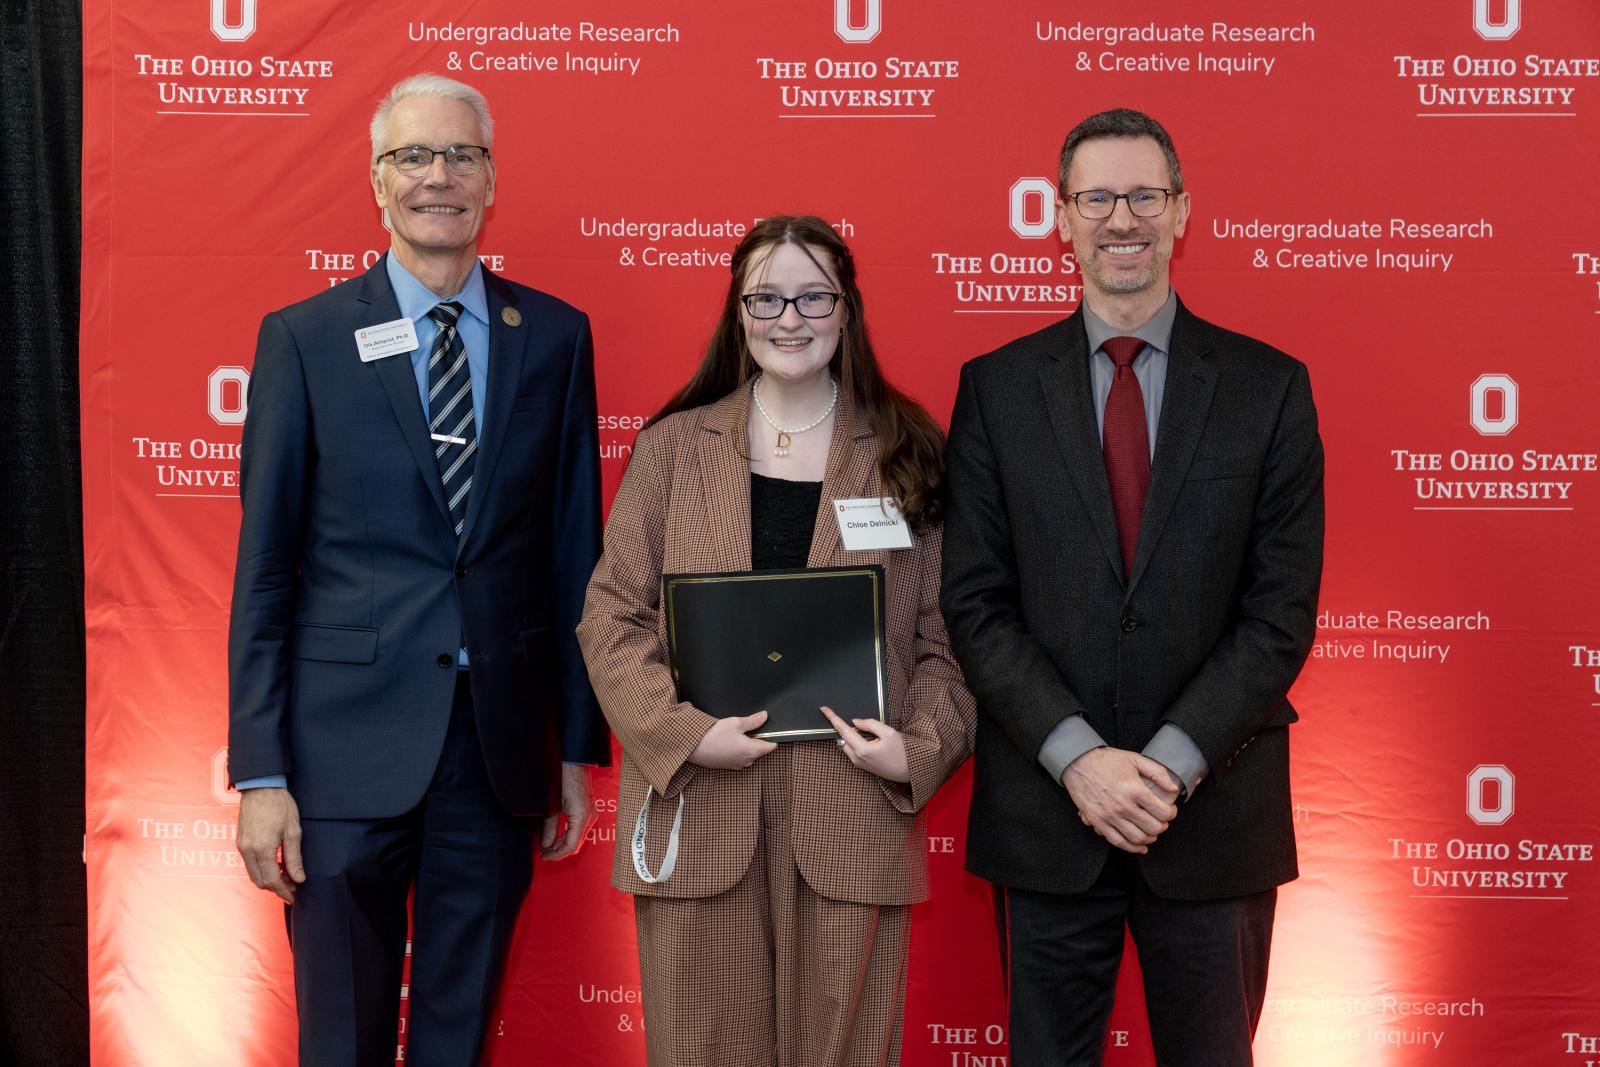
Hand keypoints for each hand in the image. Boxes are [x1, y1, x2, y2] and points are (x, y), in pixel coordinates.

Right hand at [237, 787, 304, 903]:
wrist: (260, 786)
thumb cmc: (280, 805)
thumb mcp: (293, 831)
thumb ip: (294, 857)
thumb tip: (299, 878)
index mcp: (263, 849)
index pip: (272, 880)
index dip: (284, 891)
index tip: (294, 896)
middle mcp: (248, 851)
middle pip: (260, 881)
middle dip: (277, 888)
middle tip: (293, 885)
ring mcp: (241, 846)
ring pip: (253, 874)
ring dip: (268, 879)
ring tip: (287, 875)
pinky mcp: (240, 842)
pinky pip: (249, 864)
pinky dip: (261, 869)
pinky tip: (275, 864)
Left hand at [541, 763, 592, 860]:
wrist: (574, 759)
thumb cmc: (563, 775)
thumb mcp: (552, 803)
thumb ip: (550, 826)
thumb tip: (546, 844)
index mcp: (581, 815)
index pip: (571, 845)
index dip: (557, 855)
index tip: (544, 856)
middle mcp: (589, 816)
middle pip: (576, 844)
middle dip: (559, 851)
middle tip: (543, 854)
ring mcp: (590, 812)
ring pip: (578, 837)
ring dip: (563, 844)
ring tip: (547, 846)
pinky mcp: (587, 808)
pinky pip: (579, 829)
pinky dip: (568, 835)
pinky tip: (556, 836)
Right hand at [688, 711, 777, 769]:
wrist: (693, 748)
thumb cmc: (714, 735)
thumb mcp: (736, 723)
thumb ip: (753, 721)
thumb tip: (765, 716)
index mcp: (752, 751)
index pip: (771, 746)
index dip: (771, 736)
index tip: (767, 728)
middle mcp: (747, 761)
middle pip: (760, 750)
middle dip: (756, 739)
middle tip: (745, 728)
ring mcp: (737, 765)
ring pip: (748, 754)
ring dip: (745, 745)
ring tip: (733, 735)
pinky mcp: (728, 766)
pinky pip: (738, 758)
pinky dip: (736, 750)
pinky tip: (726, 742)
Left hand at [821, 706, 909, 783]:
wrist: (909, 771)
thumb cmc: (902, 752)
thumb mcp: (888, 732)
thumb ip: (870, 724)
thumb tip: (855, 722)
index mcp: (862, 749)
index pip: (843, 730)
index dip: (833, 718)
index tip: (823, 709)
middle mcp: (857, 758)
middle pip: (845, 737)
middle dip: (851, 728)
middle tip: (871, 730)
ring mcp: (859, 763)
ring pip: (849, 744)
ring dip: (856, 737)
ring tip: (877, 739)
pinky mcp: (862, 766)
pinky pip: (854, 750)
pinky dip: (859, 743)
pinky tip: (874, 744)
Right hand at [1062, 748, 1179, 854]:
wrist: (1078, 763)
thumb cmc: (1106, 760)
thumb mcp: (1135, 759)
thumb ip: (1158, 773)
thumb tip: (1174, 788)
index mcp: (1135, 790)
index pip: (1163, 812)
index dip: (1171, 814)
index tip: (1170, 811)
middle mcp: (1123, 806)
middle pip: (1153, 828)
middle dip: (1162, 826)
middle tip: (1162, 821)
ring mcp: (1110, 816)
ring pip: (1138, 838)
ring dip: (1150, 839)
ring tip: (1152, 832)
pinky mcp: (1098, 822)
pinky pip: (1118, 842)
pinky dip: (1132, 848)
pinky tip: (1140, 846)